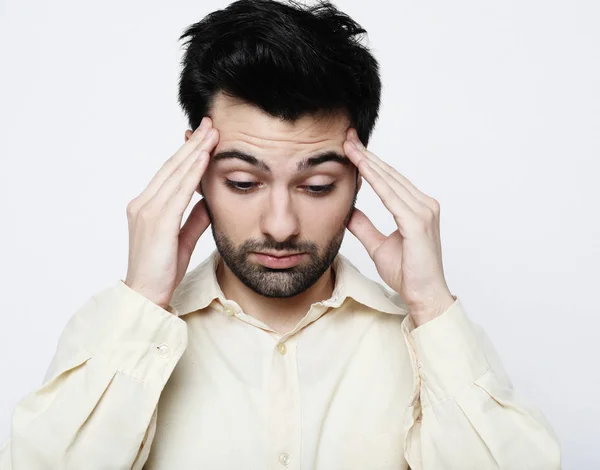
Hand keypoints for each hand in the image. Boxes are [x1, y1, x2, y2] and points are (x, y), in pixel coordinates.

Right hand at [124, 117, 218, 309]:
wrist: (146, 294)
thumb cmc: (162, 270)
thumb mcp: (183, 240)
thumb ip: (194, 219)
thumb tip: (208, 202)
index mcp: (147, 207)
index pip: (170, 173)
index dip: (187, 154)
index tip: (203, 138)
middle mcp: (143, 203)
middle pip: (172, 166)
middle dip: (192, 144)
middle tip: (209, 124)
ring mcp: (148, 211)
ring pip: (175, 173)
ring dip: (195, 151)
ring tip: (211, 133)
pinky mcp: (157, 221)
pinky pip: (179, 191)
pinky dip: (192, 172)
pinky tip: (204, 157)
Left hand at [343, 128, 454, 325]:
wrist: (423, 295)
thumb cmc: (407, 273)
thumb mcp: (378, 245)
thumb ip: (364, 226)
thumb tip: (348, 210)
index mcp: (417, 209)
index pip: (390, 180)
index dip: (370, 163)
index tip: (351, 148)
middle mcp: (424, 205)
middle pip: (390, 174)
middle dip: (367, 155)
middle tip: (347, 137)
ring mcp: (423, 211)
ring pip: (390, 180)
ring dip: (368, 162)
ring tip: (349, 146)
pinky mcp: (417, 222)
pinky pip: (391, 196)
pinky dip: (375, 180)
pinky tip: (361, 167)